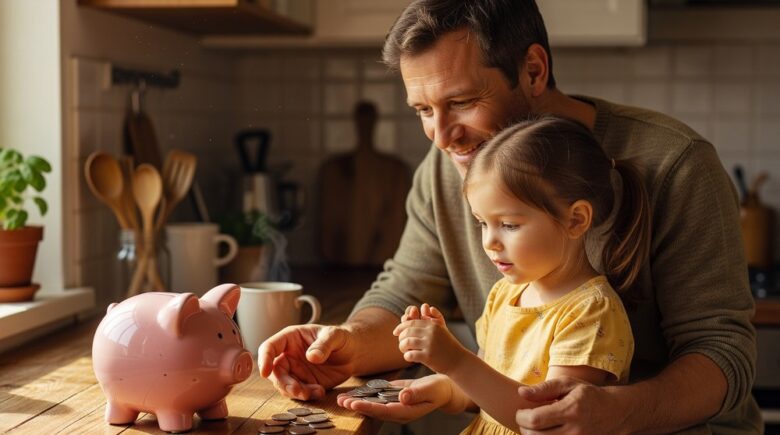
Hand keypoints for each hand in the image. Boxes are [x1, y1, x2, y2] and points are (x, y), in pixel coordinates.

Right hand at [258, 324, 355, 400]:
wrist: (353, 353)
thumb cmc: (341, 338)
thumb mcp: (335, 335)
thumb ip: (324, 344)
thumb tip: (312, 357)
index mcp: (290, 338)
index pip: (269, 347)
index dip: (264, 359)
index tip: (264, 372)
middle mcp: (288, 355)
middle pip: (274, 371)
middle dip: (283, 383)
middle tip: (297, 390)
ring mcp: (295, 371)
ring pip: (285, 385)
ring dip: (296, 392)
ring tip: (315, 391)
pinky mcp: (304, 383)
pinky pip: (299, 393)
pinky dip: (307, 396)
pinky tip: (321, 392)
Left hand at [337, 374, 454, 423]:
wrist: (442, 389)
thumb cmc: (438, 390)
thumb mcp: (430, 390)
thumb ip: (416, 394)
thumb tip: (402, 398)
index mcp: (406, 411)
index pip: (384, 411)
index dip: (368, 408)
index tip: (355, 404)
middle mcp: (397, 411)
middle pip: (374, 411)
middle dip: (357, 406)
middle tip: (341, 402)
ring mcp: (394, 405)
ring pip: (372, 405)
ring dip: (357, 402)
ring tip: (341, 399)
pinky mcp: (392, 398)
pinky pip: (376, 398)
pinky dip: (364, 396)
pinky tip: (353, 393)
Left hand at [393, 304, 464, 373]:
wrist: (459, 361)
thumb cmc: (447, 345)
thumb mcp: (441, 329)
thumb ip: (432, 318)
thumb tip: (425, 306)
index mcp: (432, 325)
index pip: (411, 323)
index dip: (401, 327)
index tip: (395, 332)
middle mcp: (431, 333)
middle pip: (407, 332)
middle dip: (400, 338)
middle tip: (401, 344)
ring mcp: (429, 345)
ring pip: (406, 343)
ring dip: (402, 347)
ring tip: (405, 351)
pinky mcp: (428, 357)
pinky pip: (410, 355)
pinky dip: (407, 356)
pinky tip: (410, 357)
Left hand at [515, 376, 628, 434]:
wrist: (615, 413)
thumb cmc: (588, 395)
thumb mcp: (568, 384)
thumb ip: (544, 388)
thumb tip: (521, 393)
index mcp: (571, 411)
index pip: (536, 419)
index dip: (522, 417)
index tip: (520, 411)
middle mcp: (575, 431)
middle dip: (524, 428)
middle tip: (525, 419)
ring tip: (534, 427)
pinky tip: (545, 433)